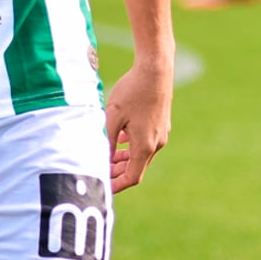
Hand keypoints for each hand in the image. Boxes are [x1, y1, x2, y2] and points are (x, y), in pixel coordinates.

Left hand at [104, 59, 171, 191]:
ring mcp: (161, 135)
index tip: (104, 188)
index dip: (117, 185)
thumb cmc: (132, 91)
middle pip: (136, 168)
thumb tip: (101, 159)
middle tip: (99, 172)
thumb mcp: (112, 116)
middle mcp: (156, 144)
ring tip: (107, 158)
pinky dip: (131, 147)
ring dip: (124, 160)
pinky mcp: (161, 125)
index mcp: (145, 146)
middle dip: (118, 173)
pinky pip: (145, 143)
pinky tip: (119, 140)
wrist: (155, 71)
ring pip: (141, 155)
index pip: (132, 177)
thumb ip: (107, 140)